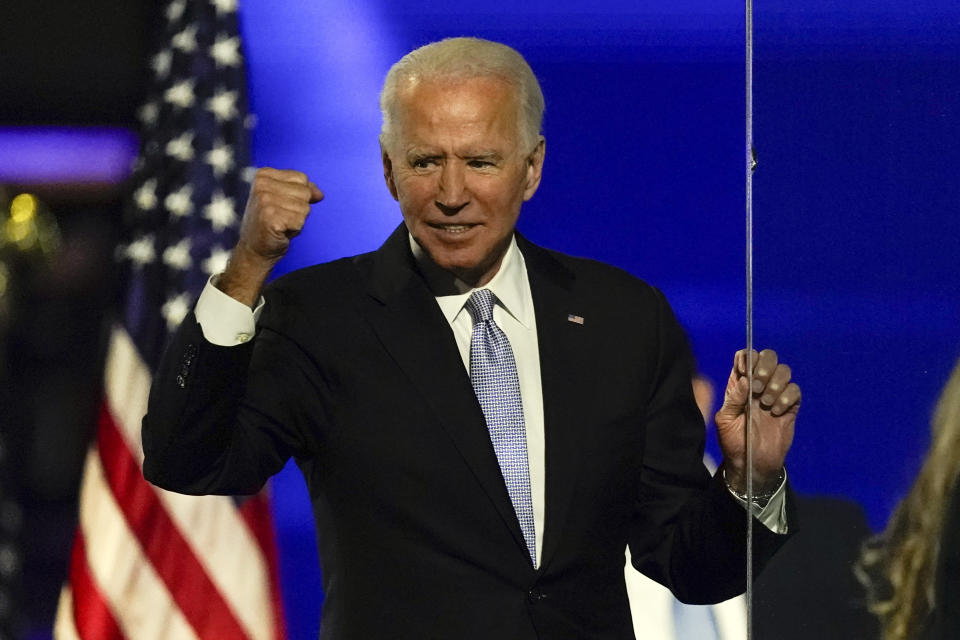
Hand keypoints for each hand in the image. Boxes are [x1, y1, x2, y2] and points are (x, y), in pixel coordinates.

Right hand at [218, 168, 323, 305]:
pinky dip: (295, 230)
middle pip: (305, 192)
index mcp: (263, 175)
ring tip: (281, 224)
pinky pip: (300, 221)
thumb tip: (320, 194)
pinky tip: (280, 232)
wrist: (254, 249)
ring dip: (297, 220)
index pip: (301, 178)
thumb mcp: (285, 200)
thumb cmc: (271, 223)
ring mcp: (264, 201)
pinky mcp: (270, 217)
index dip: (299, 196)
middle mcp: (261, 185)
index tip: (281, 205)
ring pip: (305, 208)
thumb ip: (303, 191)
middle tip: (281, 217)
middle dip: (299, 209)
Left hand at [715, 349, 799, 492]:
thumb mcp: (725, 420)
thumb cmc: (733, 441)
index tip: (746, 371)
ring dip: (776, 384)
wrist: (751, 463)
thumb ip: (733, 398)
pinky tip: (777, 412)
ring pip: (784, 371)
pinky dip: (787, 397)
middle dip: (765, 367)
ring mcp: (775, 394)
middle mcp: (758, 385)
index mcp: (739, 384)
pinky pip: (795, 390)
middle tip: (757, 386)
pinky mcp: (790, 407)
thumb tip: (746, 380)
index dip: (747, 357)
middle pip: (768, 357)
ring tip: (765, 403)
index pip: (745, 356)